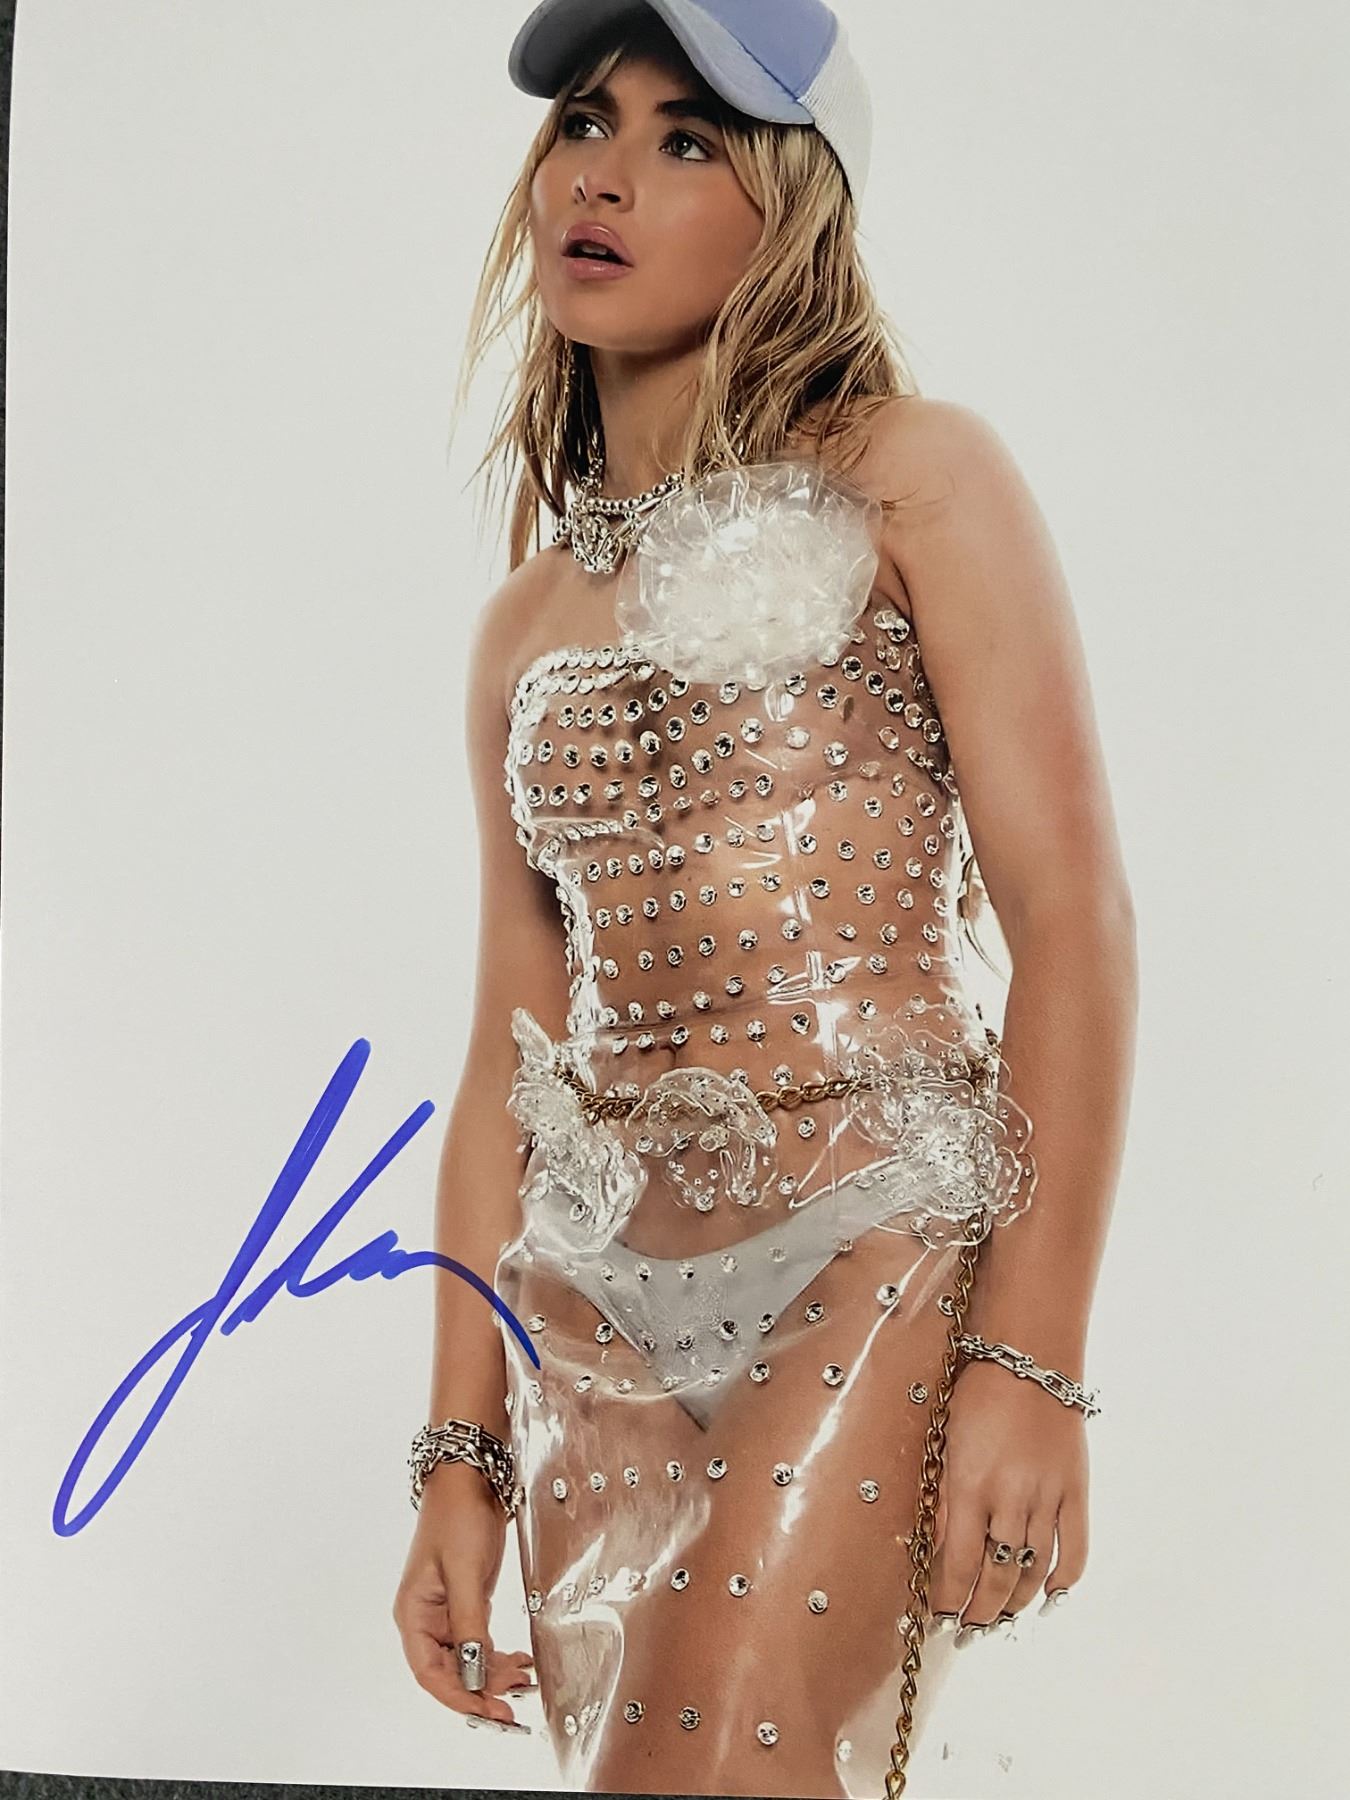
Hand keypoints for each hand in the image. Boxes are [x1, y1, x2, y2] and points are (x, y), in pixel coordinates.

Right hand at [393, 1459, 535, 1726]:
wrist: (470, 1475)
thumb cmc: (457, 1515)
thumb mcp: (465, 1573)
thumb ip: (469, 1625)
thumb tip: (475, 1673)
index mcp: (412, 1613)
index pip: (430, 1674)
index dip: (460, 1697)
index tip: (490, 1711)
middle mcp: (425, 1617)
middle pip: (450, 1671)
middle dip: (482, 1689)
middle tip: (514, 1705)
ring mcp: (446, 1609)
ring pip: (468, 1658)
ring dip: (494, 1674)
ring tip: (524, 1681)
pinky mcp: (467, 1598)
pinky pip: (479, 1640)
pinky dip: (498, 1654)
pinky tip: (519, 1661)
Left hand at [926, 1359, 1087, 1628]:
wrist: (1032, 1360)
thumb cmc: (978, 1392)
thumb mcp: (944, 1439)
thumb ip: (939, 1495)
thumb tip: (928, 1545)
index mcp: (971, 1485)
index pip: (958, 1562)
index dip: (948, 1596)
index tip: (938, 1614)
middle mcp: (1011, 1497)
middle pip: (996, 1575)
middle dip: (979, 1610)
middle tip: (967, 1630)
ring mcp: (1048, 1496)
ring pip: (1033, 1570)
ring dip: (1015, 1602)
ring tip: (999, 1620)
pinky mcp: (1076, 1491)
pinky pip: (1075, 1547)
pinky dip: (1065, 1579)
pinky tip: (1050, 1596)